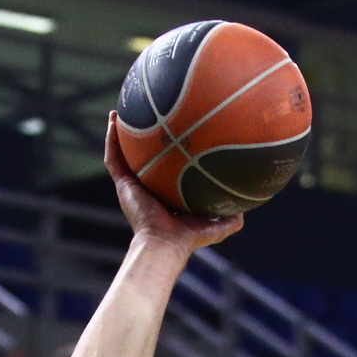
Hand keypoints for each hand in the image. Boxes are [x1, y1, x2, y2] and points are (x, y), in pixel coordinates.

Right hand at [104, 115, 242, 252]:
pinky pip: (113, 158)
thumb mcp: (217, 226)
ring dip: (119, 133)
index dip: (166, 155)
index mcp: (164, 196)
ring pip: (122, 154)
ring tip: (119, 111)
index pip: (163, 171)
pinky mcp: (123, 185)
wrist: (166, 244)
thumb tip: (245, 208)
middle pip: (141, 159)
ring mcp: (132, 186)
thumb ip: (231, 219)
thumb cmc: (189, 238)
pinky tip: (113, 119)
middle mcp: (146, 188)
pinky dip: (111, 139)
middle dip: (140, 140)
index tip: (172, 135)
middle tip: (144, 117)